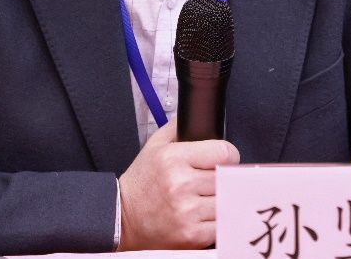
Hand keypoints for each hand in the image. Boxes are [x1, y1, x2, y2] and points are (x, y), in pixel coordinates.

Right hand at [117, 120, 240, 248]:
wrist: (122, 218)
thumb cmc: (142, 182)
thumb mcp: (155, 145)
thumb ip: (179, 127)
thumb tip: (201, 115)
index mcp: (174, 158)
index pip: (224, 152)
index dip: (228, 155)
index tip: (225, 159)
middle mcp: (181, 184)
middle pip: (228, 177)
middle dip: (225, 177)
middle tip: (214, 180)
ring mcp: (187, 212)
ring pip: (227, 200)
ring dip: (223, 199)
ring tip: (208, 198)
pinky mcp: (191, 235)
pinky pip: (221, 225)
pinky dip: (218, 221)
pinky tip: (205, 215)